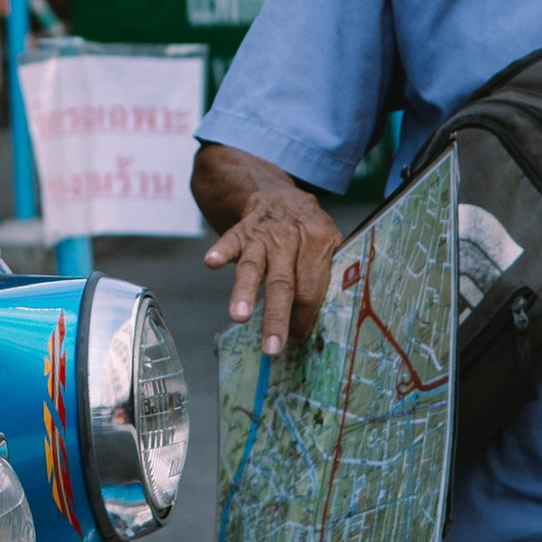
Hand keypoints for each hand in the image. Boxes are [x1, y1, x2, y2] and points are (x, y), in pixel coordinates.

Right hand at [199, 173, 340, 357]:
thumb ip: (328, 274)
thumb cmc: (308, 228)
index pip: (311, 287)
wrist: (279, 194)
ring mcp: (263, 233)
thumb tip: (327, 321)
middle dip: (277, 317)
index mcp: (319, 241)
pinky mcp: (241, 229)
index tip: (296, 341)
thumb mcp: (330, 242)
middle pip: (284, 282)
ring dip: (245, 291)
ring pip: (254, 265)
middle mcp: (291, 236)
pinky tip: (211, 263)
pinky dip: (220, 251)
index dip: (304, 317)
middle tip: (272, 347)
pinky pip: (229, 240)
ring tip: (239, 316)